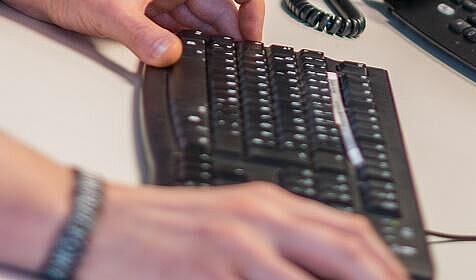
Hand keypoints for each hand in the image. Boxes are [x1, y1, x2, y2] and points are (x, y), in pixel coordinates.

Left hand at [13, 0, 266, 65]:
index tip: (252, 32)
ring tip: (219, 64)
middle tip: (239, 61)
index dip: (251, 0)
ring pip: (198, 13)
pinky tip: (186, 59)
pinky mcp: (141, 4)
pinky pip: (176, 23)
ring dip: (209, 37)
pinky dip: (186, 40)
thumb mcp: (112, 13)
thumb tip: (173, 57)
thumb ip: (146, 38)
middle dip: (232, 28)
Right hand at [85, 183, 402, 278]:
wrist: (87, 224)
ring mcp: (237, 247)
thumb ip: (272, 243)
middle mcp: (260, 218)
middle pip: (350, 252)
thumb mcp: (222, 226)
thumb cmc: (151, 233)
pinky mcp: (210, 272)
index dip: (388, 267)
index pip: (351, 231)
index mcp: (266, 203)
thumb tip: (321, 268)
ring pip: (316, 279)